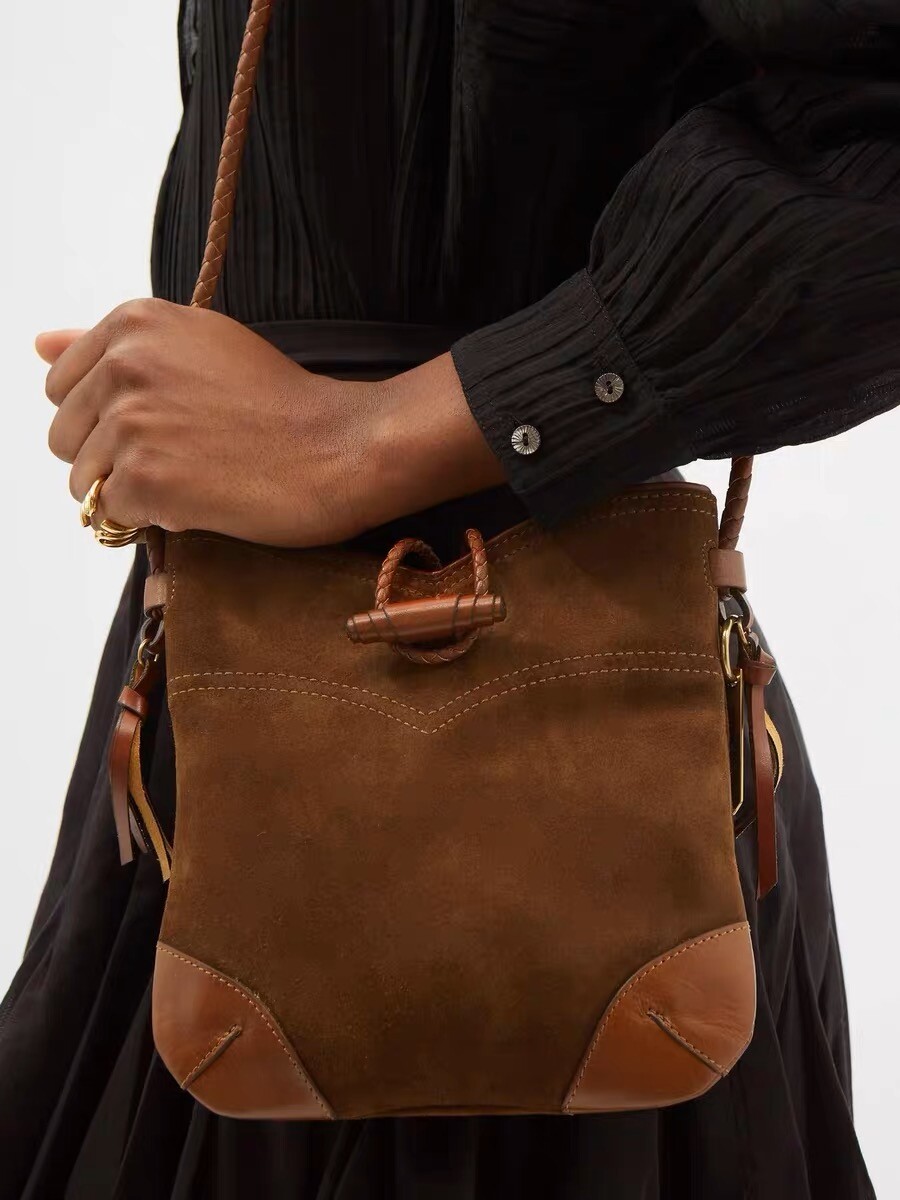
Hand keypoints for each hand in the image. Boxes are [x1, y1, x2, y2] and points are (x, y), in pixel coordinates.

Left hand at [38, 298, 502, 546]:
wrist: (339, 448)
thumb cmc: (282, 402)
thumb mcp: (200, 345)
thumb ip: (111, 344)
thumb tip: (40, 344)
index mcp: (134, 323)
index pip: (61, 386)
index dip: (107, 417)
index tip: (162, 425)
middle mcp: (123, 364)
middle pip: (65, 436)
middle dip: (111, 457)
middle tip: (181, 458)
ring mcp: (131, 422)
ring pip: (83, 482)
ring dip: (131, 492)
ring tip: (193, 479)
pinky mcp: (144, 478)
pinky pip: (112, 515)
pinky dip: (150, 519)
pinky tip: (199, 500)